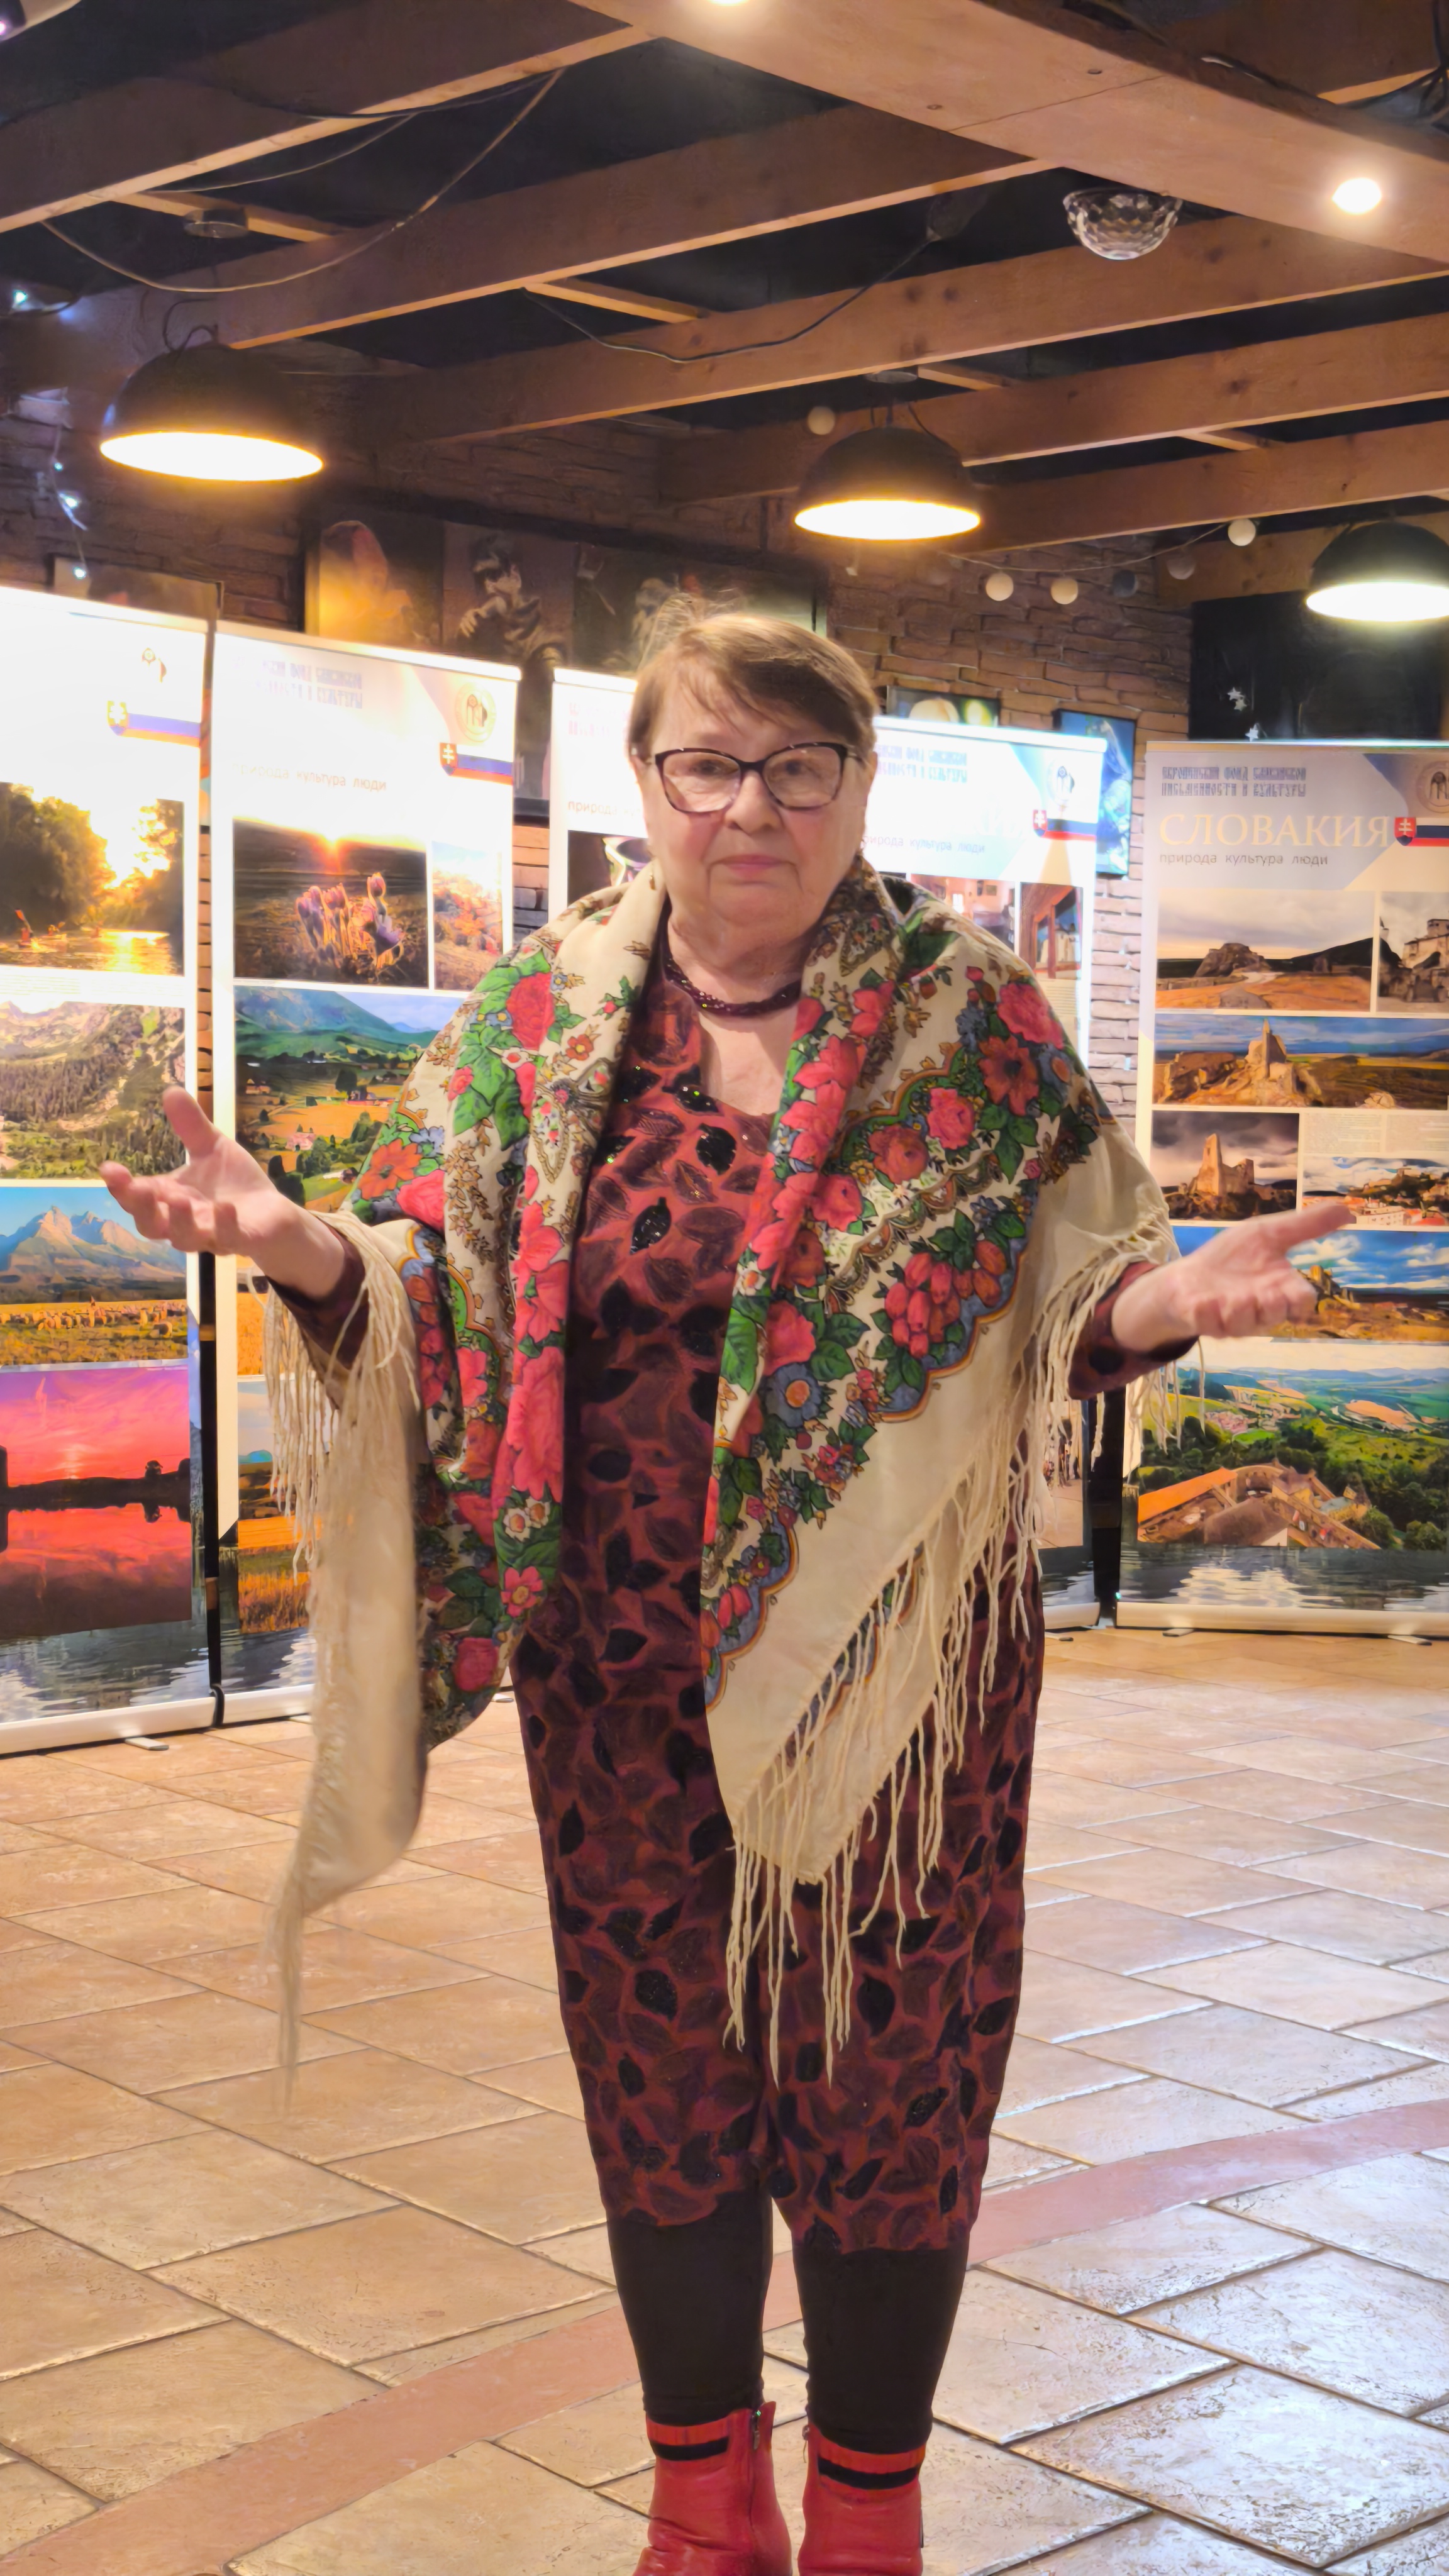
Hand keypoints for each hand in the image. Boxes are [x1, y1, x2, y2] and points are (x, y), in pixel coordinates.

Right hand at [101, 1089, 347, 1298]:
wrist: (272, 1213)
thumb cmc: (234, 1184)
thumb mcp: (212, 1148)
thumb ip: (191, 1126)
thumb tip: (170, 1089)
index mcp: (169, 1199)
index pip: (136, 1198)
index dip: (120, 1187)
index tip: (107, 1168)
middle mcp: (182, 1222)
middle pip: (150, 1225)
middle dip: (141, 1207)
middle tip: (137, 1187)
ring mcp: (208, 1234)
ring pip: (183, 1238)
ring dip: (179, 1220)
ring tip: (179, 1198)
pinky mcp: (237, 1241)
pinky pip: (226, 1238)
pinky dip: (223, 1225)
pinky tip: (225, 1208)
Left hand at [1113, 1203, 1352, 1350]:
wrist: (1187, 1277)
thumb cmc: (1232, 1258)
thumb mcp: (1267, 1234)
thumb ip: (1305, 1226)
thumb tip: (1349, 1210)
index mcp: (1278, 1289)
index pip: (1301, 1301)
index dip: (1301, 1300)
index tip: (1294, 1290)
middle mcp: (1258, 1308)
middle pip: (1276, 1315)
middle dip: (1273, 1307)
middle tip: (1268, 1295)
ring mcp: (1229, 1317)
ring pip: (1243, 1323)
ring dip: (1241, 1310)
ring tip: (1232, 1298)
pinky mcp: (1201, 1319)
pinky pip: (1208, 1322)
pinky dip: (1208, 1312)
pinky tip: (1205, 1301)